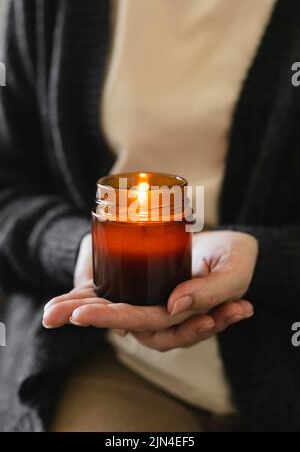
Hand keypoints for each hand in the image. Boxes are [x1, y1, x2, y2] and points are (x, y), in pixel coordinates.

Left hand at [42, 231, 256, 349]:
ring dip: (82, 312)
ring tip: (51, 313)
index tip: (85, 313)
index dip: (121, 318)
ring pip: (115, 312)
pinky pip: (113, 295)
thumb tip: (174, 306)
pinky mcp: (142, 284)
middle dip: (92, 319)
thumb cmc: (234, 257)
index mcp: (185, 319)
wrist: (231, 244)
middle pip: (125, 322)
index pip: (152, 324)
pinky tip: (58, 307)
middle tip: (60, 314)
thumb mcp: (233, 273)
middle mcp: (163, 315)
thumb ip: (211, 292)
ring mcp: (151, 300)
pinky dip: (86, 298)